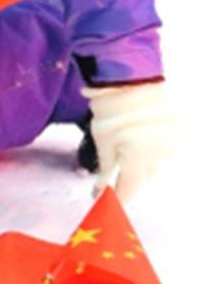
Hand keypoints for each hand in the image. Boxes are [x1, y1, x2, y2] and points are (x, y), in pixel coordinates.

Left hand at [82, 83, 170, 201]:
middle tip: (113, 170)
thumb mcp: (102, 142)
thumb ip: (105, 170)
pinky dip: (154, 148)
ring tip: (129, 144)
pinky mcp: (181, 133)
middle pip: (142, 177)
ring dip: (142, 161)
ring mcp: (174, 144)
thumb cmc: (111, 111)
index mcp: (139, 159)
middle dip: (127, 176)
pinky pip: (166, 149)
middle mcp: (161, 155)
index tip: (106, 203)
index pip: (128, 190)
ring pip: (156, 163)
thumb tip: (101, 192)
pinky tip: (142, 137)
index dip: (117, 199)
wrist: (131, 79)